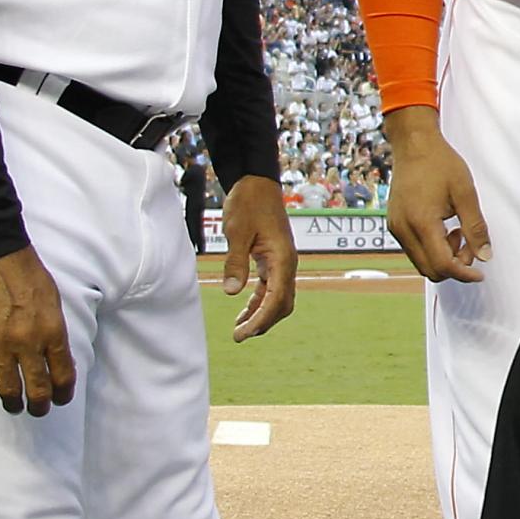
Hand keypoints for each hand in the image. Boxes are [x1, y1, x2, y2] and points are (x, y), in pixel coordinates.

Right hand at [0, 246, 74, 414]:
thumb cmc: (27, 274)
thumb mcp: (54, 301)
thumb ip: (55, 331)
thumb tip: (57, 358)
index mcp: (52, 330)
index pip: (63, 374)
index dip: (63, 392)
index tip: (61, 398)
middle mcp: (27, 341)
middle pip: (36, 388)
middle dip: (40, 404)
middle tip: (39, 410)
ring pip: (7, 388)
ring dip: (13, 402)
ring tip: (15, 405)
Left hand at [220, 173, 298, 340]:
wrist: (257, 183)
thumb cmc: (248, 204)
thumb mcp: (237, 232)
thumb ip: (235, 262)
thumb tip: (232, 292)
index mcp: (282, 258)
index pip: (276, 299)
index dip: (260, 320)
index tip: (242, 333)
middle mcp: (287, 263)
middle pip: (283, 304)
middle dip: (263, 322)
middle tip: (239, 336)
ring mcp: (282, 261)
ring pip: (278, 298)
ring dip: (262, 314)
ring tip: (239, 329)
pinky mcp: (274, 258)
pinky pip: (271, 287)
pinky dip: (259, 302)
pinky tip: (244, 310)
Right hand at [383, 105, 487, 283]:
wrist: (414, 144)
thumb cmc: (440, 164)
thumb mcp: (466, 194)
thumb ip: (476, 227)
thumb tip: (484, 256)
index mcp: (421, 223)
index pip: (442, 265)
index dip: (463, 274)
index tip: (480, 274)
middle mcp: (403, 230)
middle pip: (429, 270)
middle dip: (454, 266)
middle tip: (471, 245)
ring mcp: (395, 227)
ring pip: (421, 261)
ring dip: (443, 257)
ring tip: (458, 232)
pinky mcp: (394, 224)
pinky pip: (414, 249)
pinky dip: (432, 248)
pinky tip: (445, 228)